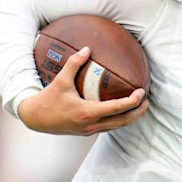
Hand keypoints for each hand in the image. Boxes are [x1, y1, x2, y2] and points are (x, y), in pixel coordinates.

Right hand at [18, 46, 148, 135]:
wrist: (34, 119)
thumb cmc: (48, 99)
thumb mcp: (60, 80)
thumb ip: (74, 64)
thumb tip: (87, 48)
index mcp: (87, 112)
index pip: (117, 108)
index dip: (133, 101)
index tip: (142, 92)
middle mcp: (91, 124)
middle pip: (123, 121)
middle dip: (138, 112)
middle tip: (147, 101)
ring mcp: (90, 130)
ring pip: (117, 126)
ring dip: (130, 117)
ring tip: (139, 106)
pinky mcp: (87, 132)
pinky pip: (108, 127)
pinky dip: (118, 120)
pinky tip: (121, 110)